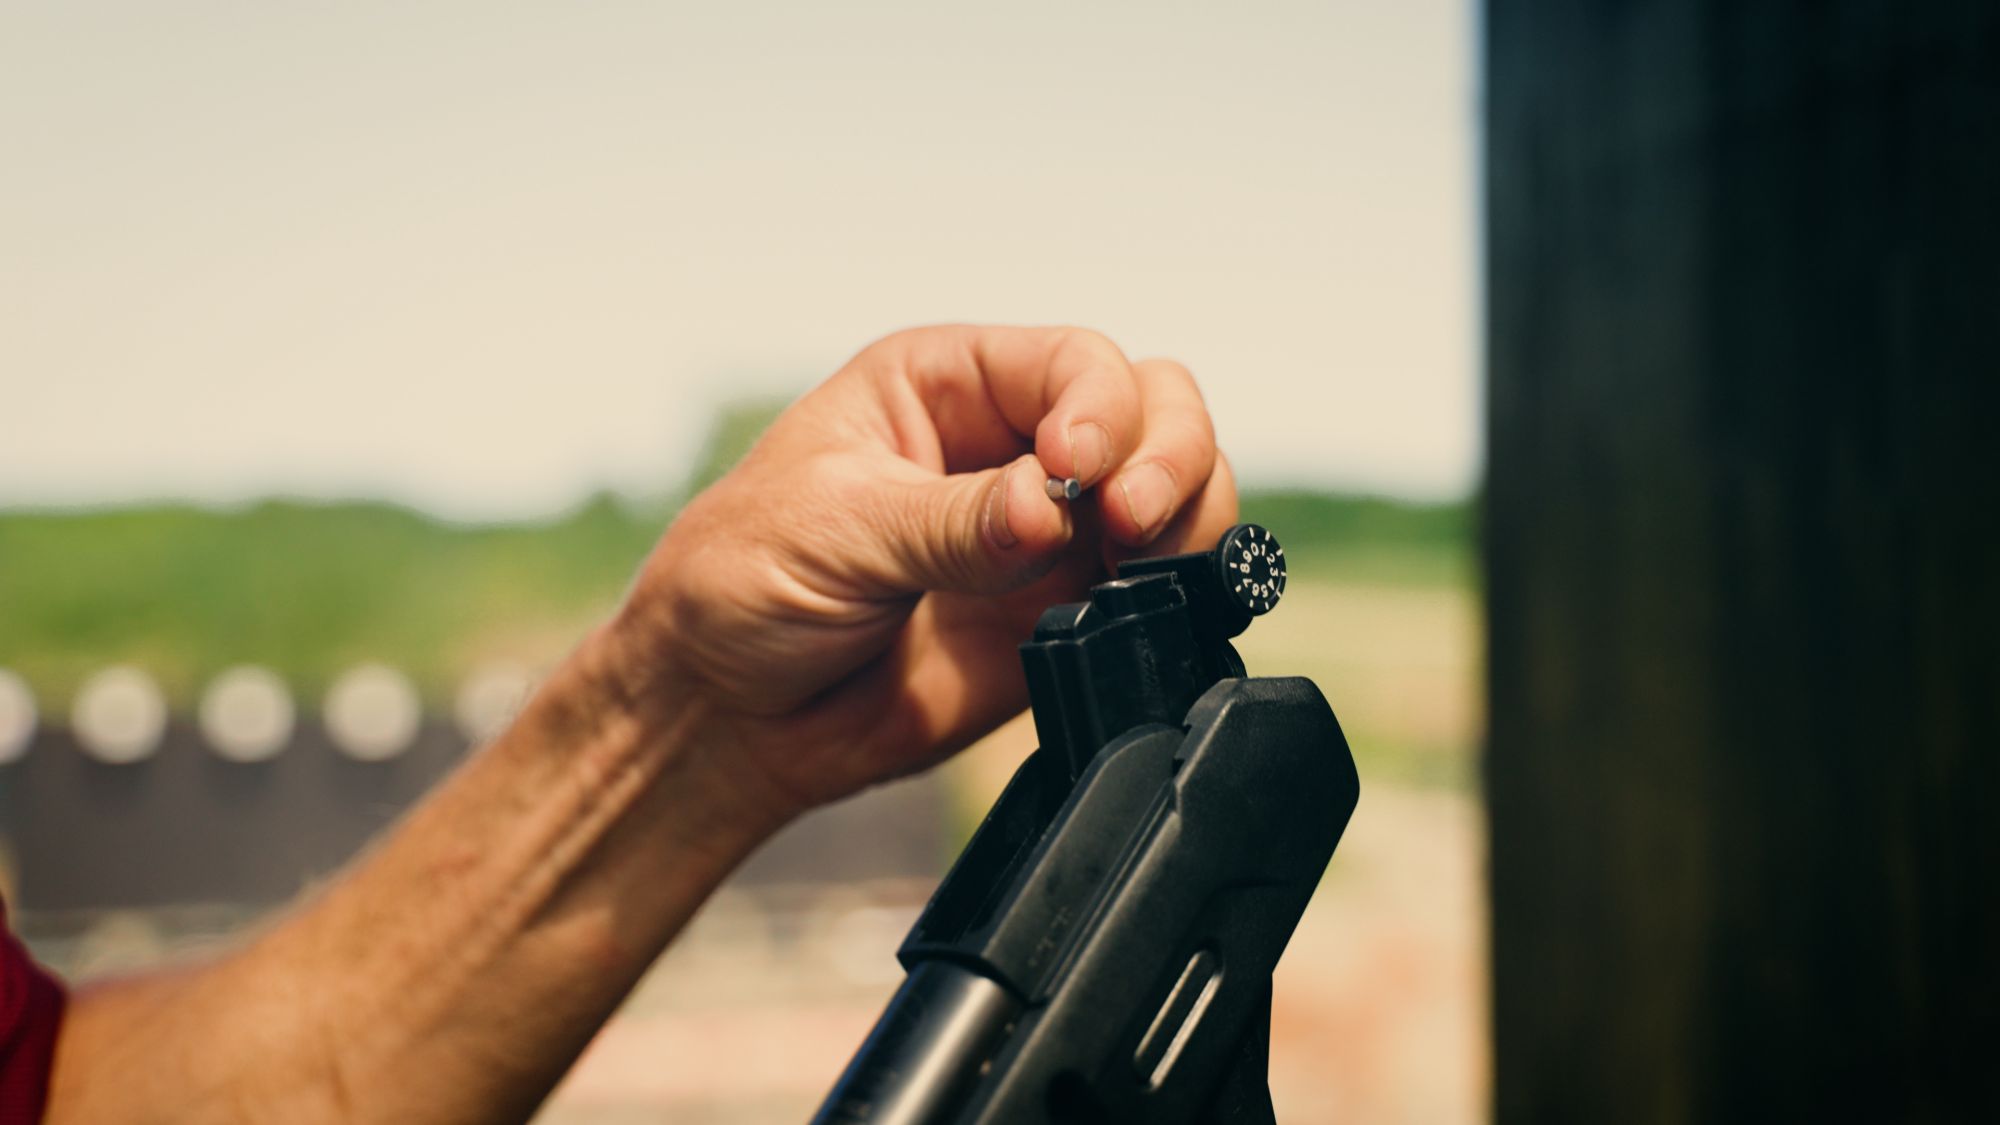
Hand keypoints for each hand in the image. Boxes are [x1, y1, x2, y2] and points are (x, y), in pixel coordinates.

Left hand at [609, 325, 1237, 817]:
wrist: (725, 715)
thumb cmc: (743, 586)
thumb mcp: (835, 530)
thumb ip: (952, 523)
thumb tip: (1053, 511)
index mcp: (947, 386)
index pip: (1073, 363)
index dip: (1100, 408)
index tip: (1076, 472)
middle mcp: (1014, 446)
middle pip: (1152, 410)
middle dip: (1166, 455)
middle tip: (1130, 520)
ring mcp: (1049, 534)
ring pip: (1174, 495)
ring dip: (1186, 521)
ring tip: (1140, 567)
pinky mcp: (1063, 618)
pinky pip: (1156, 591)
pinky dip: (1177, 594)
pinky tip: (1146, 610)